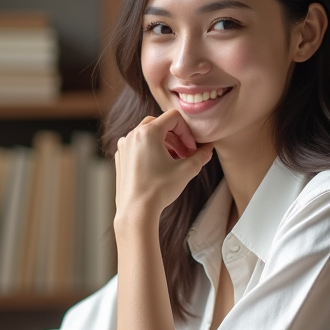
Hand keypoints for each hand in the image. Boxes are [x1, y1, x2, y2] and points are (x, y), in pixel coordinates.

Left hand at [113, 109, 213, 227]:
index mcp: (148, 132)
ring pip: (148, 134)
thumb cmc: (159, 189)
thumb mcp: (186, 171)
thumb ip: (200, 156)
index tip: (192, 148)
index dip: (187, 131)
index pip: (174, 118)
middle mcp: (133, 134)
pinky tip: (159, 166)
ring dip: (164, 142)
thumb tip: (209, 149)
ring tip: (175, 159)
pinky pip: (137, 145)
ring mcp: (124, 146)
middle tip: (186, 153)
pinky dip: (150, 149)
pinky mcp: (120, 157)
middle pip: (160, 123)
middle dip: (176, 136)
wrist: (136, 211)